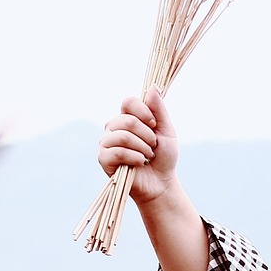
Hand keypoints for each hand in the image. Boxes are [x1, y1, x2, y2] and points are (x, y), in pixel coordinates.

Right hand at [97, 88, 178, 205]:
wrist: (161, 183)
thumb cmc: (163, 157)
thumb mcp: (166, 131)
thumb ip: (159, 110)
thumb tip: (152, 87)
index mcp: (127, 117)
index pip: (128, 102)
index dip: (143, 111)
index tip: (154, 124)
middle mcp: (113, 127)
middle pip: (127, 120)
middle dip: (147, 135)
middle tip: (153, 147)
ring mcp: (106, 143)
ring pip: (123, 136)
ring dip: (142, 148)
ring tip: (148, 156)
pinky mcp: (103, 159)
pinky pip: (118, 152)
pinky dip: (135, 158)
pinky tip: (140, 163)